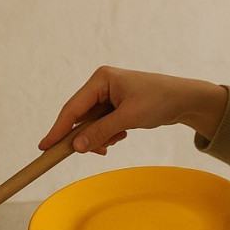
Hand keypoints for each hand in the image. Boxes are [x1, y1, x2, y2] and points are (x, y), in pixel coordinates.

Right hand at [38, 66, 227, 154]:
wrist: (185, 100)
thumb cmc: (159, 101)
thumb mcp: (129, 118)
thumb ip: (101, 131)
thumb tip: (76, 147)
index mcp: (101, 79)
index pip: (72, 108)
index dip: (58, 129)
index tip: (44, 147)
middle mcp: (101, 84)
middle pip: (80, 117)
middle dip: (88, 136)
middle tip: (99, 150)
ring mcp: (108, 94)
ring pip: (91, 124)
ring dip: (101, 136)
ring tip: (118, 139)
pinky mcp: (115, 105)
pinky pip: (101, 124)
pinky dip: (108, 134)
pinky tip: (123, 134)